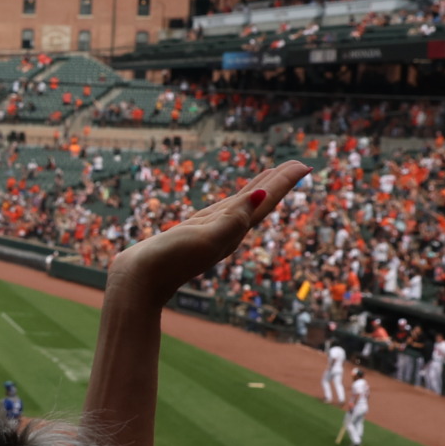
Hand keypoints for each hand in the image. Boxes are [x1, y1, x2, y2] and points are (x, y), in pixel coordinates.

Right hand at [106, 160, 310, 302]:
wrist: (140, 280)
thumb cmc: (169, 260)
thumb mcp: (204, 237)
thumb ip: (233, 219)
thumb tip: (261, 196)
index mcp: (234, 231)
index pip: (265, 201)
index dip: (285, 182)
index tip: (304, 165)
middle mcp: (227, 231)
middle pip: (260, 201)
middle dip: (279, 182)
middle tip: (298, 165)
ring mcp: (211, 231)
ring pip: (242, 204)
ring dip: (259, 188)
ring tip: (272, 174)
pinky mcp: (194, 231)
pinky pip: (223, 210)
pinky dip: (235, 199)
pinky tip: (237, 199)